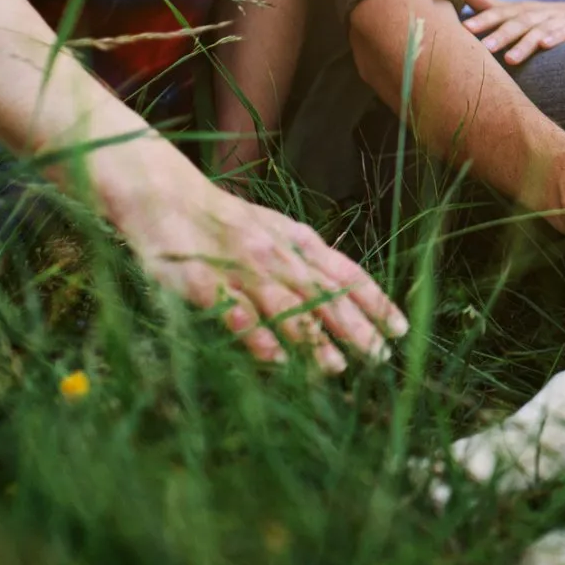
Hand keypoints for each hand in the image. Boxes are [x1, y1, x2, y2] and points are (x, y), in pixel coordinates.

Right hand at [94, 140, 406, 370]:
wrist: (164, 196)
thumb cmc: (226, 222)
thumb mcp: (277, 231)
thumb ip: (309, 260)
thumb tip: (350, 291)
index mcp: (298, 241)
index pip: (345, 273)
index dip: (374, 301)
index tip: (400, 329)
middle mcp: (277, 254)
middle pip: (323, 294)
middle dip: (354, 327)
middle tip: (380, 357)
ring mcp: (241, 268)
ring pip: (284, 306)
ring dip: (313, 338)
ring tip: (337, 368)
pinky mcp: (205, 282)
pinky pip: (235, 312)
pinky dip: (256, 335)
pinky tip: (275, 360)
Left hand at [461, 0, 564, 64]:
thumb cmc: (543, 17)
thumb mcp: (518, 10)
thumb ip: (491, 5)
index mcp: (521, 10)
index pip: (500, 13)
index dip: (483, 20)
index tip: (465, 28)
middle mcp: (538, 14)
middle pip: (518, 23)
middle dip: (501, 35)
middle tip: (483, 48)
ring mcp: (556, 22)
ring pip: (539, 32)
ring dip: (525, 45)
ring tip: (510, 59)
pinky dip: (556, 39)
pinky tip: (545, 46)